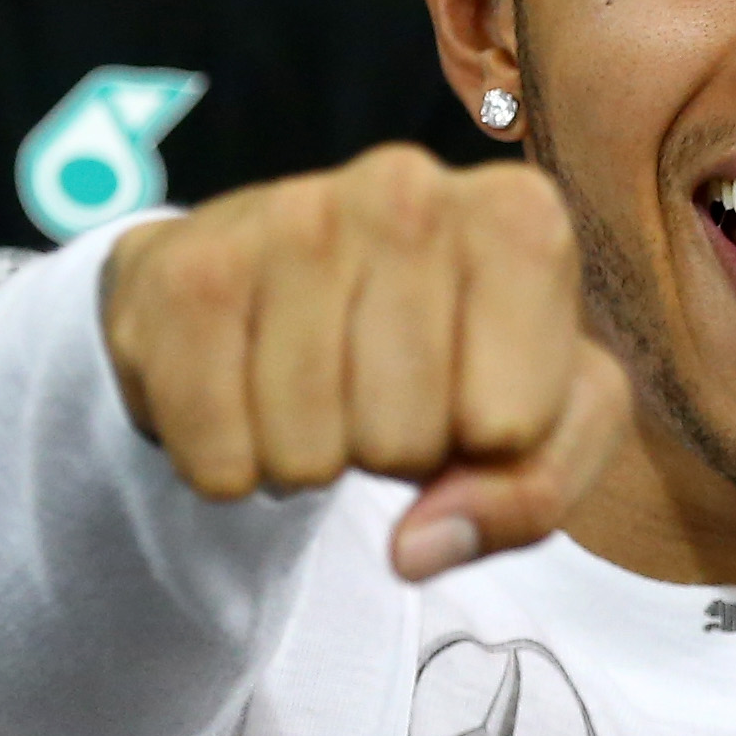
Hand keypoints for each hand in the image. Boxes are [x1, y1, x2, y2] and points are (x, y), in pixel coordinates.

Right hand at [100, 146, 634, 581]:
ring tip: (317, 392)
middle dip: (393, 453)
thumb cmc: (450, 352)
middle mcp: (407, 189)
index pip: (509, 427)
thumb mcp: (547, 425)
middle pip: (404, 439)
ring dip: (309, 460)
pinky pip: (216, 454)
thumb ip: (528, 495)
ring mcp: (289, 213)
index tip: (469, 392)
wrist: (291, 284)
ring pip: (307, 452)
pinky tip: (246, 395)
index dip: (486, 445)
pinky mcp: (187, 265)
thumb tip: (416, 547)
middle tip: (378, 394)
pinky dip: (229, 465)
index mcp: (517, 217)